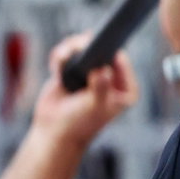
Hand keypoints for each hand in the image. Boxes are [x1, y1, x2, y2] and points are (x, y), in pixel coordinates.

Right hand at [30, 33, 137, 149]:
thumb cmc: (79, 123)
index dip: (109, 51)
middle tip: (74, 50)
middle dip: (86, 46)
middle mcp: (112, 79)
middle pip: (102, 51)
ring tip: (62, 57)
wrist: (54, 132)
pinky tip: (56, 65)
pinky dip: (60, 55)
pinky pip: (68, 54)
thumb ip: (101, 87)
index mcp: (126, 89)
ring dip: (71, 48)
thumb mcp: (95, 106)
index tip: (95, 48)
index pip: (121, 61)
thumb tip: (104, 70)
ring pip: (83, 48)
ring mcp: (92, 74)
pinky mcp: (73, 72)